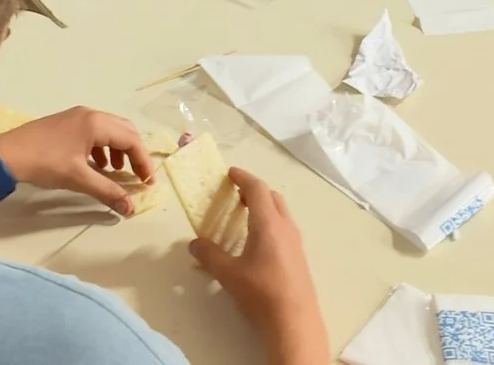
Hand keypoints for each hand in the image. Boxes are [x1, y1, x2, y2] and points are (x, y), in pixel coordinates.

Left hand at [0, 107, 154, 215]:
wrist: (7, 155)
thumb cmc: (45, 163)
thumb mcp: (78, 179)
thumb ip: (107, 191)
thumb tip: (129, 208)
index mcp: (96, 123)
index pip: (131, 139)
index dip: (143, 161)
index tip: (147, 182)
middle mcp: (90, 114)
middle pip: (124, 130)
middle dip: (134, 153)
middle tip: (137, 176)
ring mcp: (76, 116)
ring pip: (109, 130)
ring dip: (118, 150)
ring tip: (116, 172)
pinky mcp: (66, 123)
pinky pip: (95, 132)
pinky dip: (103, 147)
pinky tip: (96, 164)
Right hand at [188, 169, 326, 360]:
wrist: (294, 321)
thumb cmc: (261, 292)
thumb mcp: (228, 274)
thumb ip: (209, 255)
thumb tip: (194, 244)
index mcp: (268, 223)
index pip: (257, 189)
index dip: (243, 178)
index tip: (230, 173)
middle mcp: (286, 227)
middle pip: (273, 197)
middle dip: (254, 191)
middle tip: (236, 195)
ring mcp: (296, 242)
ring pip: (281, 212)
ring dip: (265, 207)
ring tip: (246, 216)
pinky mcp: (299, 257)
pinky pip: (285, 228)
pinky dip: (271, 222)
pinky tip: (259, 242)